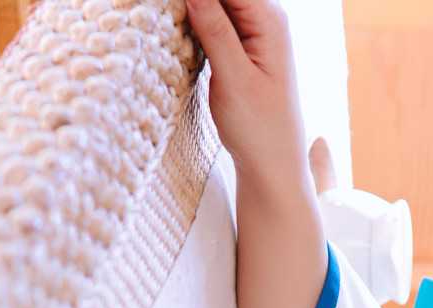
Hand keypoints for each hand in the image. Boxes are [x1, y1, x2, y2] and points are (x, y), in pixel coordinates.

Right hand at [184, 0, 308, 193]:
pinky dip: (194, 19)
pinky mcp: (239, 46)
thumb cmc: (260, 130)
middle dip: (194, 2)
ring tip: (166, 15)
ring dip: (191, 8)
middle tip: (161, 9)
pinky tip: (178, 25)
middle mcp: (265, 17)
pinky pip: (212, 18)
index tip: (168, 4)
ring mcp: (252, 31)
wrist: (272, 166)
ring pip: (213, 2)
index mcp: (269, 19)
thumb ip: (214, 29)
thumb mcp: (234, 78)